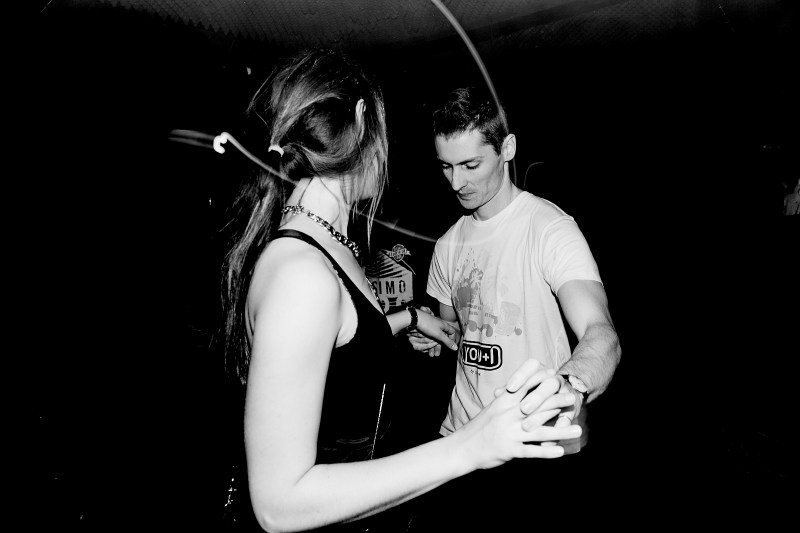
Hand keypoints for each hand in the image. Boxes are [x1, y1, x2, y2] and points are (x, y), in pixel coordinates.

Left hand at [407, 306, 458, 355]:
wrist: (415, 319)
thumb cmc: (428, 325)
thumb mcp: (439, 335)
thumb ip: (447, 341)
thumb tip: (456, 348)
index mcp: (444, 325)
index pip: (452, 332)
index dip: (452, 339)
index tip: (450, 346)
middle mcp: (438, 326)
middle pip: (442, 337)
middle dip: (439, 347)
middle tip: (437, 354)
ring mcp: (431, 327)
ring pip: (434, 338)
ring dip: (433, 347)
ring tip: (431, 355)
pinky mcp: (425, 328)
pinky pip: (428, 337)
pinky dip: (428, 343)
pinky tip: (425, 349)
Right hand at [457, 359, 580, 470]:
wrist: (462, 448)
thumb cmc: (479, 428)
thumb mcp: (492, 409)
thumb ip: (507, 399)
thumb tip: (518, 387)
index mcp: (504, 402)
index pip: (524, 385)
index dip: (540, 380)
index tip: (555, 375)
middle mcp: (508, 415)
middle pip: (537, 405)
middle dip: (557, 401)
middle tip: (574, 398)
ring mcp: (510, 433)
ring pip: (540, 430)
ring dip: (561, 431)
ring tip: (578, 430)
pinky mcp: (509, 450)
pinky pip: (531, 451)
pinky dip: (546, 452)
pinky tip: (561, 452)